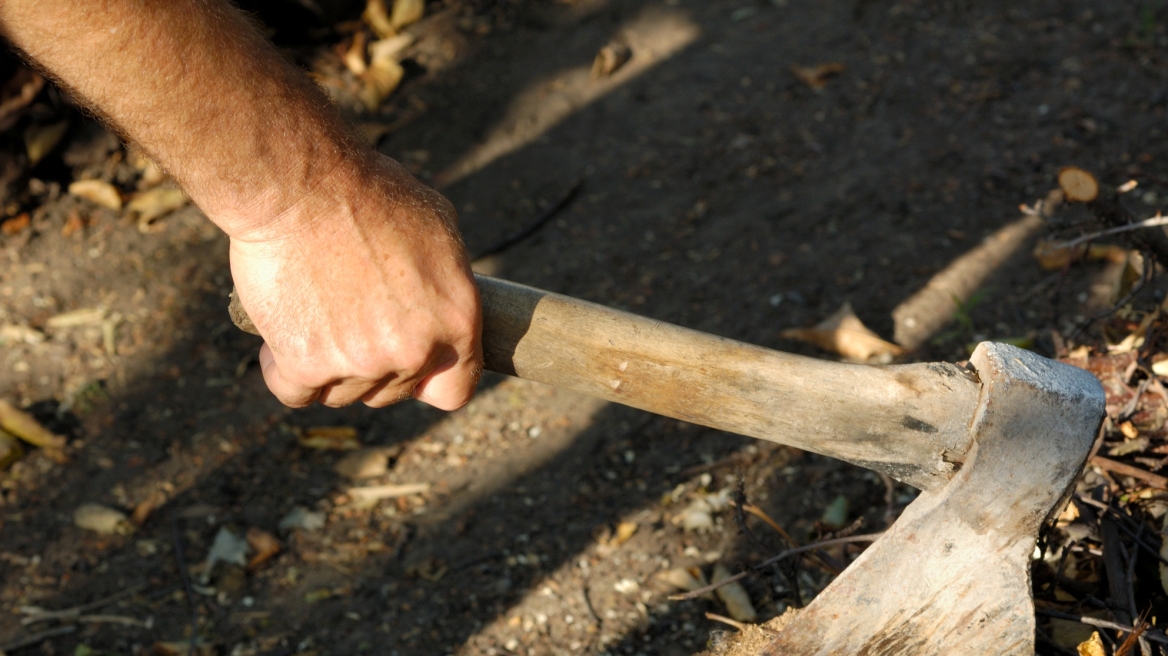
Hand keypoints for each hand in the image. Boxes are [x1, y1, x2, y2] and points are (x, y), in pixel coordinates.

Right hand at [227, 154, 481, 409]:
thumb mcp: (437, 227)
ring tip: (317, 312)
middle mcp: (414, 351)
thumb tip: (441, 306)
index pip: (455, 390)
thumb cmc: (368, 192)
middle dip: (375, 363)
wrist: (299, 185)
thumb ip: (445, 283)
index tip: (410, 362)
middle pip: (393, 392)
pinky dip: (286, 371)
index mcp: (457, 319)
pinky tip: (284, 338)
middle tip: (351, 316)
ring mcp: (360, 363)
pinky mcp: (305, 365)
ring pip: (345, 394)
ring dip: (331, 365)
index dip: (431, 380)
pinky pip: (296, 393)